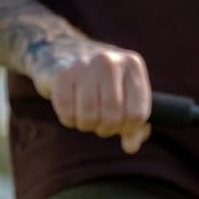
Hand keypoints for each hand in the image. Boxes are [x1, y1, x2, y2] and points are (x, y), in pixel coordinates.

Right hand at [29, 39, 152, 153]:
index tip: (119, 123)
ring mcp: (84, 64)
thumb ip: (135, 124)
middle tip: (99, 122)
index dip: (127, 128)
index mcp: (133, 65)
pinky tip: (70, 109)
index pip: (137, 115)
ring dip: (86, 125)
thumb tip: (131, 147)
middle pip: (112, 117)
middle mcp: (110, 61)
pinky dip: (69, 119)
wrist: (62, 50)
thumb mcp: (125, 96)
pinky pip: (66, 112)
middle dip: (105, 128)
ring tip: (86, 115)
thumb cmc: (101, 82)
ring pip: (89, 116)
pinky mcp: (61, 73)